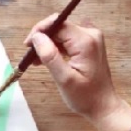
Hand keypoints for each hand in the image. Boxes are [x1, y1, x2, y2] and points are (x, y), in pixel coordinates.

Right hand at [23, 13, 124, 130]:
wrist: (103, 106)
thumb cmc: (85, 97)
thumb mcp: (64, 79)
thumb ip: (50, 56)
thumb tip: (36, 37)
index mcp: (85, 41)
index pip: (58, 24)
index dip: (40, 31)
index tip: (27, 45)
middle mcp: (90, 34)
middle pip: (59, 26)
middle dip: (42, 38)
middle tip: (29, 54)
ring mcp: (90, 38)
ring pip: (61, 32)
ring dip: (46, 43)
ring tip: (35, 60)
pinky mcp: (88, 44)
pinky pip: (66, 39)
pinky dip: (54, 47)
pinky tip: (45, 59)